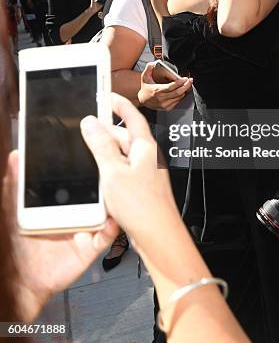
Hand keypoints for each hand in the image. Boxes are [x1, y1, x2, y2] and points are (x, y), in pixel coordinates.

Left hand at [4, 151, 118, 321]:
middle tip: (108, 170)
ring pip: (107, 209)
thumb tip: (15, 157)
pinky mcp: (92, 244)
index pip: (79, 177)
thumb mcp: (13, 211)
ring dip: (112, 200)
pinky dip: (112, 228)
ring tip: (113, 191)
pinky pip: (107, 235)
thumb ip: (15, 185)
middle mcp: (78, 209)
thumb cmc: (20, 245)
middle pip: (97, 190)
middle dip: (104, 179)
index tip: (94, 151)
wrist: (24, 280)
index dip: (88, 164)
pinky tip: (110, 221)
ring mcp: (87, 226)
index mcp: (62, 198)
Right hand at [80, 93, 179, 249]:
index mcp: (145, 146)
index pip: (132, 115)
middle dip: (105, 129)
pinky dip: (109, 167)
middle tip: (86, 126)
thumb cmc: (143, 207)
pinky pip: (122, 169)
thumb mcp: (113, 172)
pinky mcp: (140, 187)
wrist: (158, 236)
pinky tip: (98, 176)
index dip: (118, 102)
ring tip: (87, 152)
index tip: (105, 95)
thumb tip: (91, 123)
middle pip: (124, 134)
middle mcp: (147, 156)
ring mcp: (145, 172)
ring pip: (122, 153)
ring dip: (105, 150)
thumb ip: (101, 146)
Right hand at [138, 62, 192, 109]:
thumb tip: (152, 63)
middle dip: (186, 86)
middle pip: (178, 93)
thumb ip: (148, 69)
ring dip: (185, 91)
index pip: (171, 87)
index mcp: (157, 91)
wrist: (143, 100)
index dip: (179, 83)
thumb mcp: (144, 77)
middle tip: (190, 80)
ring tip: (188, 84)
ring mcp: (165, 104)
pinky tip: (184, 91)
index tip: (185, 78)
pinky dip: (182, 96)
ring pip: (179, 98)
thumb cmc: (145, 88)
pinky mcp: (167, 108)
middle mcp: (161, 99)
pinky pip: (178, 102)